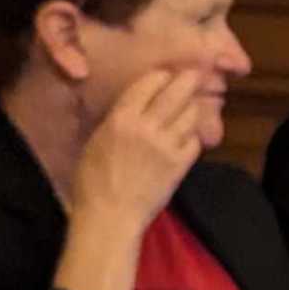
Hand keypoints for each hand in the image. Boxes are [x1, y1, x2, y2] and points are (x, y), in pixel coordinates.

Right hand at [68, 67, 211, 230]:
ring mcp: (167, 145)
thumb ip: (116, 121)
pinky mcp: (181, 164)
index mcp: (120, 119)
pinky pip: (195, 140)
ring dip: (193, 107)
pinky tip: (188, 135)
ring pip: (191, 114)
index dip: (161, 76)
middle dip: (189, 80)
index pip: (148, 84)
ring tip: (193, 104)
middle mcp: (147, 127)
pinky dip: (194, 135)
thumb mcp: (96, 142)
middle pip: (176, 92)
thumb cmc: (92, 182)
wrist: (110, 215)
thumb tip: (131, 108)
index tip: (166, 74)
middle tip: (196, 75)